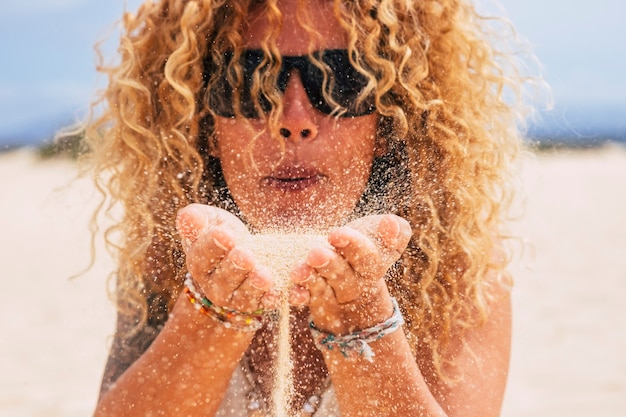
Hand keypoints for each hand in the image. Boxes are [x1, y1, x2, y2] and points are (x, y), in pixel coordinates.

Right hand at [176, 204, 278, 312]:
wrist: (243, 255)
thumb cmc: (223, 234)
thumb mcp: (212, 220)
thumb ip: (198, 219)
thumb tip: (186, 216)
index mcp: (199, 262)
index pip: (202, 255)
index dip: (212, 245)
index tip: (224, 234)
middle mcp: (214, 285)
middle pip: (224, 278)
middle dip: (235, 266)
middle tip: (245, 255)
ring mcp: (236, 297)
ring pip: (243, 295)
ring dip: (254, 286)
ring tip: (264, 275)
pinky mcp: (258, 303)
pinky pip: (264, 304)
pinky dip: (271, 299)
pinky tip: (278, 293)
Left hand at [288, 214, 411, 334]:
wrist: (359, 286)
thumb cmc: (370, 251)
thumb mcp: (385, 240)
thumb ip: (397, 231)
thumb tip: (391, 223)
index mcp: (373, 266)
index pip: (367, 257)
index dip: (353, 245)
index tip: (336, 234)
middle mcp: (354, 283)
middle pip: (343, 276)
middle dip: (329, 264)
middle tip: (315, 253)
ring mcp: (334, 294)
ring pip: (323, 289)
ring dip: (311, 280)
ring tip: (299, 271)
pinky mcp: (315, 300)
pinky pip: (307, 300)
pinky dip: (300, 296)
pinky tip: (293, 293)